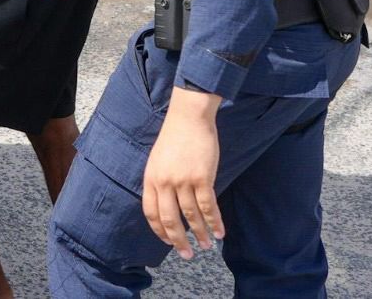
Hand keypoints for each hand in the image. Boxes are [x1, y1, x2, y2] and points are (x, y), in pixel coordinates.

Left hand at [142, 88, 223, 258]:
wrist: (189, 117)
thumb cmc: (175, 137)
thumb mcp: (158, 160)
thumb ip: (160, 182)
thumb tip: (167, 205)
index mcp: (151, 178)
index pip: (151, 213)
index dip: (160, 230)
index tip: (167, 241)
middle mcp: (165, 182)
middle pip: (170, 219)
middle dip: (178, 241)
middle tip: (187, 254)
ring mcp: (183, 180)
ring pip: (191, 216)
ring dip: (200, 234)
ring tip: (206, 246)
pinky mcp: (202, 177)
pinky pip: (208, 206)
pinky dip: (214, 222)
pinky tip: (219, 232)